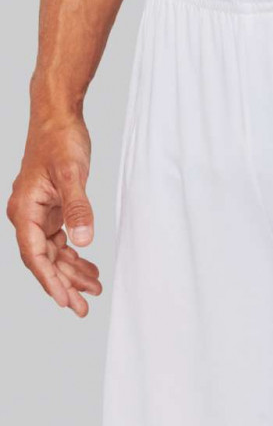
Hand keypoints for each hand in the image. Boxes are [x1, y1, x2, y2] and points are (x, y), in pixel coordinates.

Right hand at [7, 113, 101, 316]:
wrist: (58, 117)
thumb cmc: (60, 141)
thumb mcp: (72, 175)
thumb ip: (78, 208)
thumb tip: (82, 241)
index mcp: (25, 211)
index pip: (35, 256)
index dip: (50, 281)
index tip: (65, 301)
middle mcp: (27, 215)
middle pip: (44, 260)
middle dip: (64, 285)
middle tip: (84, 308)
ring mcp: (38, 214)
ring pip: (53, 254)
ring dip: (72, 272)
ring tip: (94, 290)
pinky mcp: (51, 210)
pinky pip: (60, 241)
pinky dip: (74, 256)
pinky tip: (89, 267)